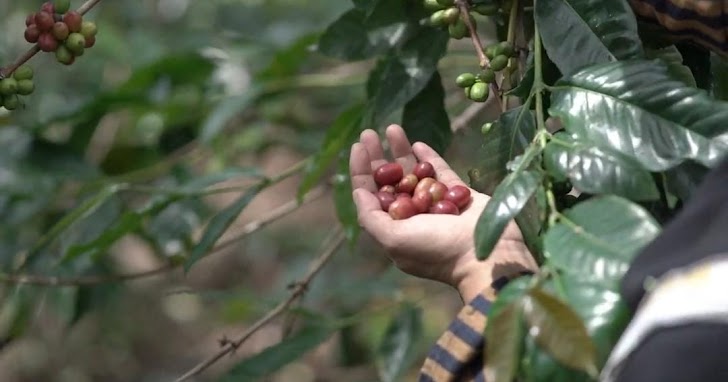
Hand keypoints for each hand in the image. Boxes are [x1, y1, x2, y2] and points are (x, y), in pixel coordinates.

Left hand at [350, 125, 537, 301]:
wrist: (486, 255)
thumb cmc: (437, 249)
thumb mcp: (394, 239)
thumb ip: (371, 217)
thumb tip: (359, 193)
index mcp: (394, 228)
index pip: (371, 196)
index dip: (361, 171)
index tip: (357, 146)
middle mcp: (413, 216)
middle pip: (390, 181)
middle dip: (378, 157)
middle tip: (369, 132)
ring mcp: (437, 205)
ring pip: (414, 173)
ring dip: (401, 152)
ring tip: (392, 128)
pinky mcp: (459, 195)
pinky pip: (441, 172)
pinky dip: (429, 158)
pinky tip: (418, 144)